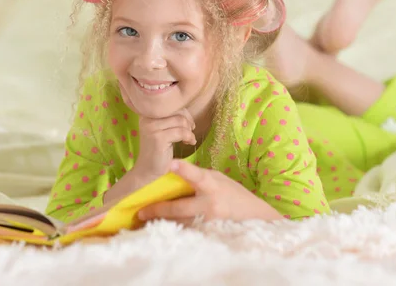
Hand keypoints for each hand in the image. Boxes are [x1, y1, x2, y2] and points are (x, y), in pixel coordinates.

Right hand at [119, 83, 195, 179]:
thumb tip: (187, 111)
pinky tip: (189, 143)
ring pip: (180, 121)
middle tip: (190, 132)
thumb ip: (170, 118)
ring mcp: (151, 127)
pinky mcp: (158, 138)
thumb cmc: (158, 150)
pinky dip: (189, 137)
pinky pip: (181, 132)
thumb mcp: (162, 130)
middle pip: (177, 112)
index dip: (184, 113)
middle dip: (188, 122)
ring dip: (189, 131)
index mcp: (147, 113)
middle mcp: (147, 118)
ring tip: (189, 139)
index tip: (188, 124)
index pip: (171, 105)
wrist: (147, 170)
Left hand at [137, 160, 283, 223]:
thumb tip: (175, 175)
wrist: (254, 215)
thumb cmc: (233, 192)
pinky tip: (163, 229)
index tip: (171, 164)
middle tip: (141, 212)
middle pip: (180, 208)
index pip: (197, 175)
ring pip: (181, 223)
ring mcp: (210, 220)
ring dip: (163, 222)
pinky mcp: (211, 232)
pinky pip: (188, 231)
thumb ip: (198, 178)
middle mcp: (210, 203)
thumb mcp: (217, 179)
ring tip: (146, 221)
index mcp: (212, 185)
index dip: (184, 170)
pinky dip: (176, 229)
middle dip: (159, 210)